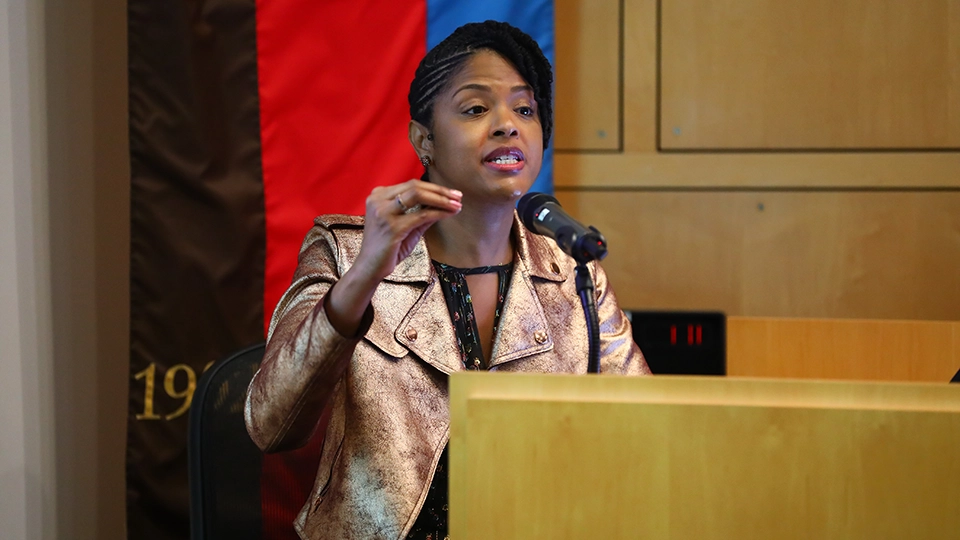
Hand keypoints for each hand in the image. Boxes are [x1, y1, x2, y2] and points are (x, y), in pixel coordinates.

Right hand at [326, 180, 461, 334]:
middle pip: (415, 186)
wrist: (370, 268)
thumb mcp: (406, 226)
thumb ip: (422, 214)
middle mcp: (378, 200)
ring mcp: (384, 212)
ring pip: (418, 195)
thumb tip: (444, 204)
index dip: (434, 187)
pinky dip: (438, 213)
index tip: (451, 193)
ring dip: (441, 199)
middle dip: (440, 191)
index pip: (411, 185)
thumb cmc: (387, 248)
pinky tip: (449, 214)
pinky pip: (421, 215)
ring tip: (457, 204)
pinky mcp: (392, 227)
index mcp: (379, 196)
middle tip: (458, 196)